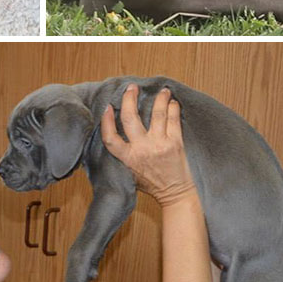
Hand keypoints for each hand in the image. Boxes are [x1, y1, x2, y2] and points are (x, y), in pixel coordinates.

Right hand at [101, 85, 196, 205]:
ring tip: (162, 90)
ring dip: (159, 99)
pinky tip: (172, 102)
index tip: (107, 107)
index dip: (106, 121)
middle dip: (130, 98)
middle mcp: (142, 149)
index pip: (111, 137)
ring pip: (156, 113)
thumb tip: (119, 131)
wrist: (176, 194)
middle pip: (130, 118)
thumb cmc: (153, 184)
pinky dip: (173, 108)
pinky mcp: (175, 143)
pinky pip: (173, 119)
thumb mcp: (131, 172)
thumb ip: (125, 154)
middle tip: (132, 88)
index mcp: (128, 158)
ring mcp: (159, 145)